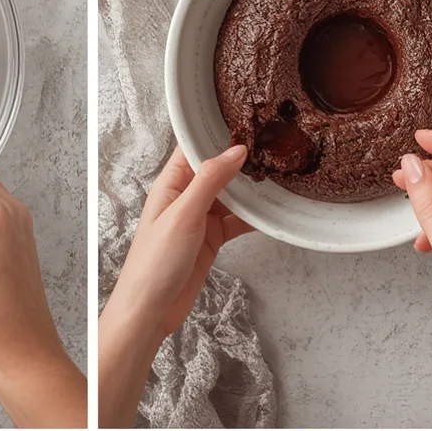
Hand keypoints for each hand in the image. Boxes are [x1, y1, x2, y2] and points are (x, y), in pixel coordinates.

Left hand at [98, 144, 251, 426]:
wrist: (151, 310)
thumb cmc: (154, 263)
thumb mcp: (184, 215)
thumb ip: (210, 181)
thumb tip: (236, 150)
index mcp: (171, 184)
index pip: (195, 148)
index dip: (219, 133)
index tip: (248, 119)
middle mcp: (185, 198)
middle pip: (218, 169)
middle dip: (243, 159)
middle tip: (275, 143)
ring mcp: (199, 219)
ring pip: (231, 196)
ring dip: (252, 189)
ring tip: (280, 174)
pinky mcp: (211, 240)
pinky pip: (237, 221)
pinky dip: (254, 218)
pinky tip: (272, 212)